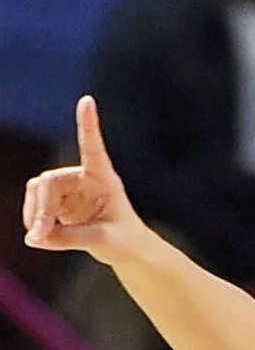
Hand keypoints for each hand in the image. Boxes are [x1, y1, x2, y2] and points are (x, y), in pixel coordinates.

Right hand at [22, 96, 156, 265]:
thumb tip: (33, 237)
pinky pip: (34, 206)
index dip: (88, 124)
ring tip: (44, 238)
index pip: (93, 148)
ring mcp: (67, 188)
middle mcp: (83, 177)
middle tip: (40, 233)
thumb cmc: (125, 240)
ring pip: (36, 192)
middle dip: (41, 208)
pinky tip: (42, 236)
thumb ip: (69, 238)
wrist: (125, 249)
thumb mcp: (102, 241)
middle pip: (48, 181)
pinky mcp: (56, 201)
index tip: (87, 100)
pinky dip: (34, 222)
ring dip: (35, 215)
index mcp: (104, 178)